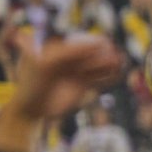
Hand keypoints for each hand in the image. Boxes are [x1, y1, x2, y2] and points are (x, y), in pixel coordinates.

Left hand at [6, 33, 123, 122]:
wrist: (31, 108)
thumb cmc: (32, 84)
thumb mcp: (44, 64)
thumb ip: (64, 55)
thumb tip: (79, 48)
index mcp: (55, 50)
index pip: (75, 45)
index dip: (89, 44)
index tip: (102, 43)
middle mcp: (66, 60)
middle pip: (87, 55)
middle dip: (101, 52)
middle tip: (113, 51)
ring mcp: (75, 73)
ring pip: (94, 67)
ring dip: (107, 63)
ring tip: (119, 61)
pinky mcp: (82, 86)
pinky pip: (97, 79)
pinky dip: (107, 76)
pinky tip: (117, 73)